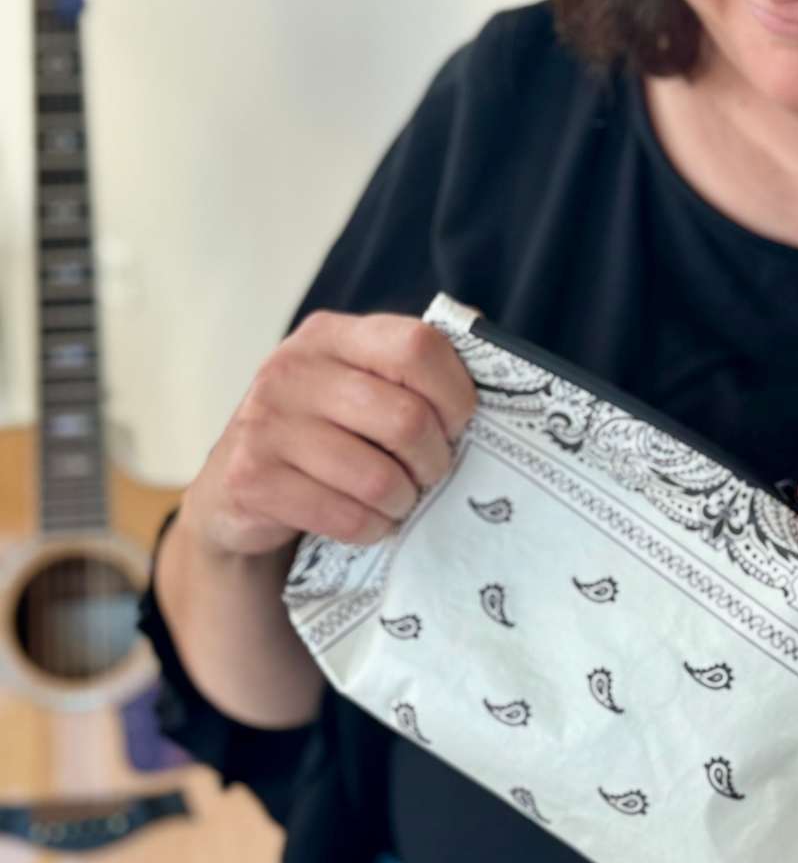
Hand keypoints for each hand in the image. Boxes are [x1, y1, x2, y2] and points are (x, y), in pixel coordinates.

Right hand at [179, 311, 477, 558]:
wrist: (240, 493)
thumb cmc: (326, 434)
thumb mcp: (361, 383)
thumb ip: (414, 363)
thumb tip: (491, 343)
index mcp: (331, 334)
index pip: (418, 346)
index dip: (455, 394)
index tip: (457, 424)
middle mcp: (292, 368)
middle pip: (406, 418)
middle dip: (434, 460)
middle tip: (429, 473)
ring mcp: (265, 423)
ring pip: (378, 477)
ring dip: (402, 500)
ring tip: (398, 499)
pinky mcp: (251, 479)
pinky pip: (346, 516)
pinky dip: (371, 528)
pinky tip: (367, 520)